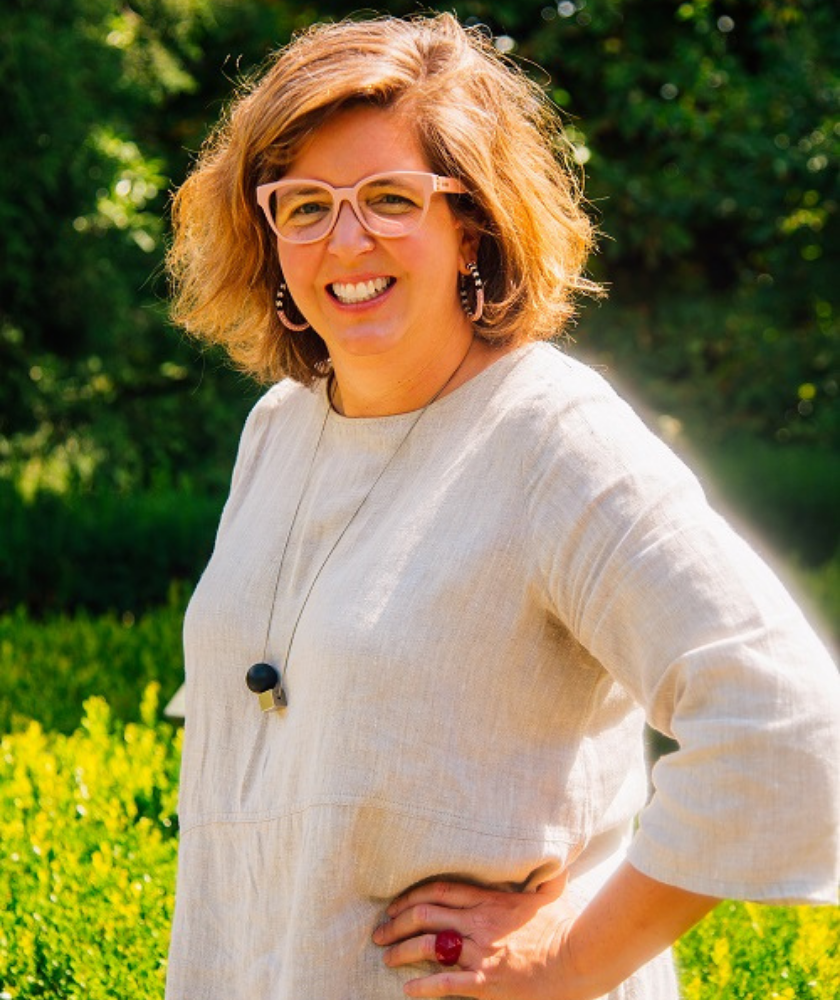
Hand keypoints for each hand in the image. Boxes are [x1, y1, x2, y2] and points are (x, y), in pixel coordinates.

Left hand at [372, 873, 582, 998]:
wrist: (579, 960)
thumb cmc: (565, 926)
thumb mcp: (546, 894)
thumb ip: (539, 877)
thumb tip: (550, 862)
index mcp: (490, 900)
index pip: (439, 890)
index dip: (411, 895)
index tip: (394, 904)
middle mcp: (480, 922)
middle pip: (426, 915)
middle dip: (396, 923)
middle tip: (379, 932)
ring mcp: (483, 952)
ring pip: (430, 945)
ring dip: (402, 950)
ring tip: (386, 956)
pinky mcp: (488, 983)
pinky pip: (447, 983)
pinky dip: (424, 986)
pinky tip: (408, 989)